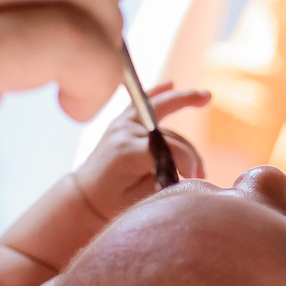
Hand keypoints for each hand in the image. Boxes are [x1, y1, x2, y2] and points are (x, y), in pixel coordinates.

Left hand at [72, 84, 208, 219]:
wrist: (86, 195)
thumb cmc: (112, 201)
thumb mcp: (139, 198)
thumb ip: (163, 180)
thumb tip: (186, 169)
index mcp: (126, 152)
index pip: (167, 148)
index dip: (186, 161)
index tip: (195, 178)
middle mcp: (124, 131)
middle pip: (170, 133)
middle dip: (190, 153)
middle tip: (200, 173)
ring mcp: (123, 122)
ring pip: (163, 113)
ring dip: (185, 123)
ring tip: (199, 139)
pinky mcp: (123, 120)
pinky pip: (144, 100)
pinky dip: (158, 91)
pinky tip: (171, 84)